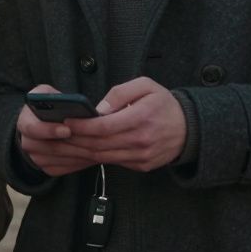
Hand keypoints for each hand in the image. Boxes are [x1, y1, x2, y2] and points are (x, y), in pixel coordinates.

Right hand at [16, 85, 96, 176]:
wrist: (44, 124)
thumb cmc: (49, 106)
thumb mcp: (49, 94)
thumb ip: (59, 98)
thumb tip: (78, 108)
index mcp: (25, 120)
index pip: (32, 128)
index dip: (49, 130)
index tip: (67, 130)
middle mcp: (26, 141)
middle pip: (47, 147)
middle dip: (71, 144)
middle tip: (92, 141)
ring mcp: (35, 157)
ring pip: (58, 159)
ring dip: (78, 154)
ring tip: (97, 148)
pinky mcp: (46, 167)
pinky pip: (63, 168)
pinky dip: (79, 162)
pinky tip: (92, 155)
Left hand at [60, 77, 186, 171]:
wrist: (190, 129)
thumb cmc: (164, 104)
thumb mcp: (146, 86)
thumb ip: (120, 93)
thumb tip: (99, 108)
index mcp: (140, 118)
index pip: (103, 127)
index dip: (82, 126)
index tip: (67, 120)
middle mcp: (141, 141)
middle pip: (99, 144)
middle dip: (76, 139)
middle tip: (60, 132)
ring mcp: (141, 156)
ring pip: (104, 157)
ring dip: (83, 150)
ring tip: (68, 141)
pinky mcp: (142, 166)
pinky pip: (114, 162)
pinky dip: (98, 156)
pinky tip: (86, 149)